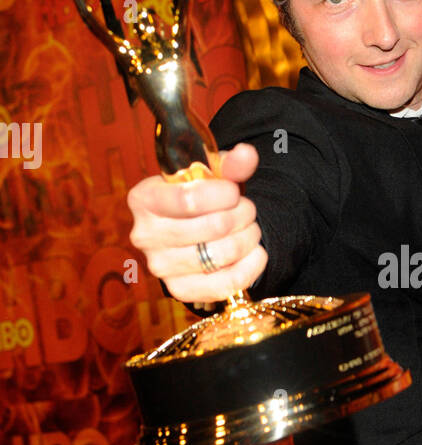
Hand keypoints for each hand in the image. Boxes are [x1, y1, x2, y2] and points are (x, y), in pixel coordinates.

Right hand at [127, 142, 267, 304]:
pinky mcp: (179, 290)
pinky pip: (226, 283)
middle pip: (212, 227)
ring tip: (250, 228)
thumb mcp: (211, 176)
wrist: (195, 230)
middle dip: (243, 214)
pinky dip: (251, 266)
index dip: (224, 195)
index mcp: (144, 198)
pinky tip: (255, 252)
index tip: (234, 191)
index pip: (189, 200)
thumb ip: (230, 164)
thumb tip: (247, 155)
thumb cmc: (201, 198)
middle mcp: (144, 235)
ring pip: (222, 254)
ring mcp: (160, 266)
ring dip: (248, 238)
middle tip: (247, 210)